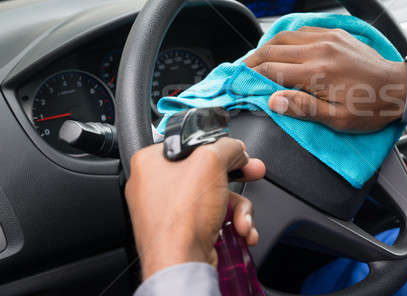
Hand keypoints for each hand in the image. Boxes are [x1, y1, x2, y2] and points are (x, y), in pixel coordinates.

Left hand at [125, 138, 265, 279]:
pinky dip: (231, 223)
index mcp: (151, 162)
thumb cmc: (181, 216)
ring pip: (215, 197)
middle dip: (237, 176)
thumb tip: (236, 150)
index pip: (191, 144)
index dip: (218, 146)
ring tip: (243, 219)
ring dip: (238, 207)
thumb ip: (227, 147)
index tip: (237, 151)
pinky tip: (240, 230)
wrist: (180, 264)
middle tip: (253, 171)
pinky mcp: (183, 232)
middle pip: (207, 171)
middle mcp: (156, 186)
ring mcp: (170, 211)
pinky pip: (214, 218)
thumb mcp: (211, 162)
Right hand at [245, 26, 406, 131]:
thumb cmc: (371, 108)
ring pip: (285, 35)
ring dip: (267, 46)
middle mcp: (319, 49)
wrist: (399, 87)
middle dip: (252, 60)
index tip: (238, 82)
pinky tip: (282, 46)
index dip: (250, 76)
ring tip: (257, 59)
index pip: (271, 70)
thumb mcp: (338, 119)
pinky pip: (302, 29)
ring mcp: (327, 38)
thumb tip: (273, 100)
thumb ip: (303, 108)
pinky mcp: (335, 33)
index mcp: (318, 72)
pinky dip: (286, 37)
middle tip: (241, 70)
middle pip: (272, 49)